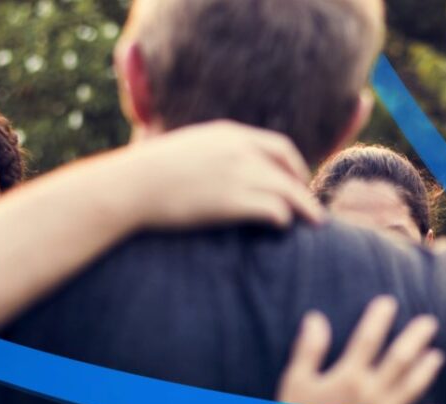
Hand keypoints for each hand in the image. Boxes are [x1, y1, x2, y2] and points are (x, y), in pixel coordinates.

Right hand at [114, 120, 322, 231]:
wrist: (130, 185)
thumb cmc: (146, 173)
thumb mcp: (185, 148)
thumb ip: (210, 153)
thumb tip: (215, 168)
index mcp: (229, 134)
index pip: (279, 147)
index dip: (294, 166)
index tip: (299, 181)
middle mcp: (240, 150)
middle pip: (289, 170)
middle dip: (305, 189)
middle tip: (314, 209)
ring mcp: (238, 175)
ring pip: (288, 191)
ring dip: (304, 208)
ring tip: (315, 223)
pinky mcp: (233, 202)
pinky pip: (274, 210)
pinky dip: (283, 219)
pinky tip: (283, 228)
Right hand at [268, 296, 445, 403]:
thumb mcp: (295, 380)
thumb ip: (309, 349)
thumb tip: (315, 317)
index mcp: (348, 376)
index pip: (368, 339)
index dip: (379, 318)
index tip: (389, 302)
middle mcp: (369, 394)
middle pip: (399, 359)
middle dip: (415, 338)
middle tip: (429, 322)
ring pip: (409, 389)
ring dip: (425, 372)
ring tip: (436, 356)